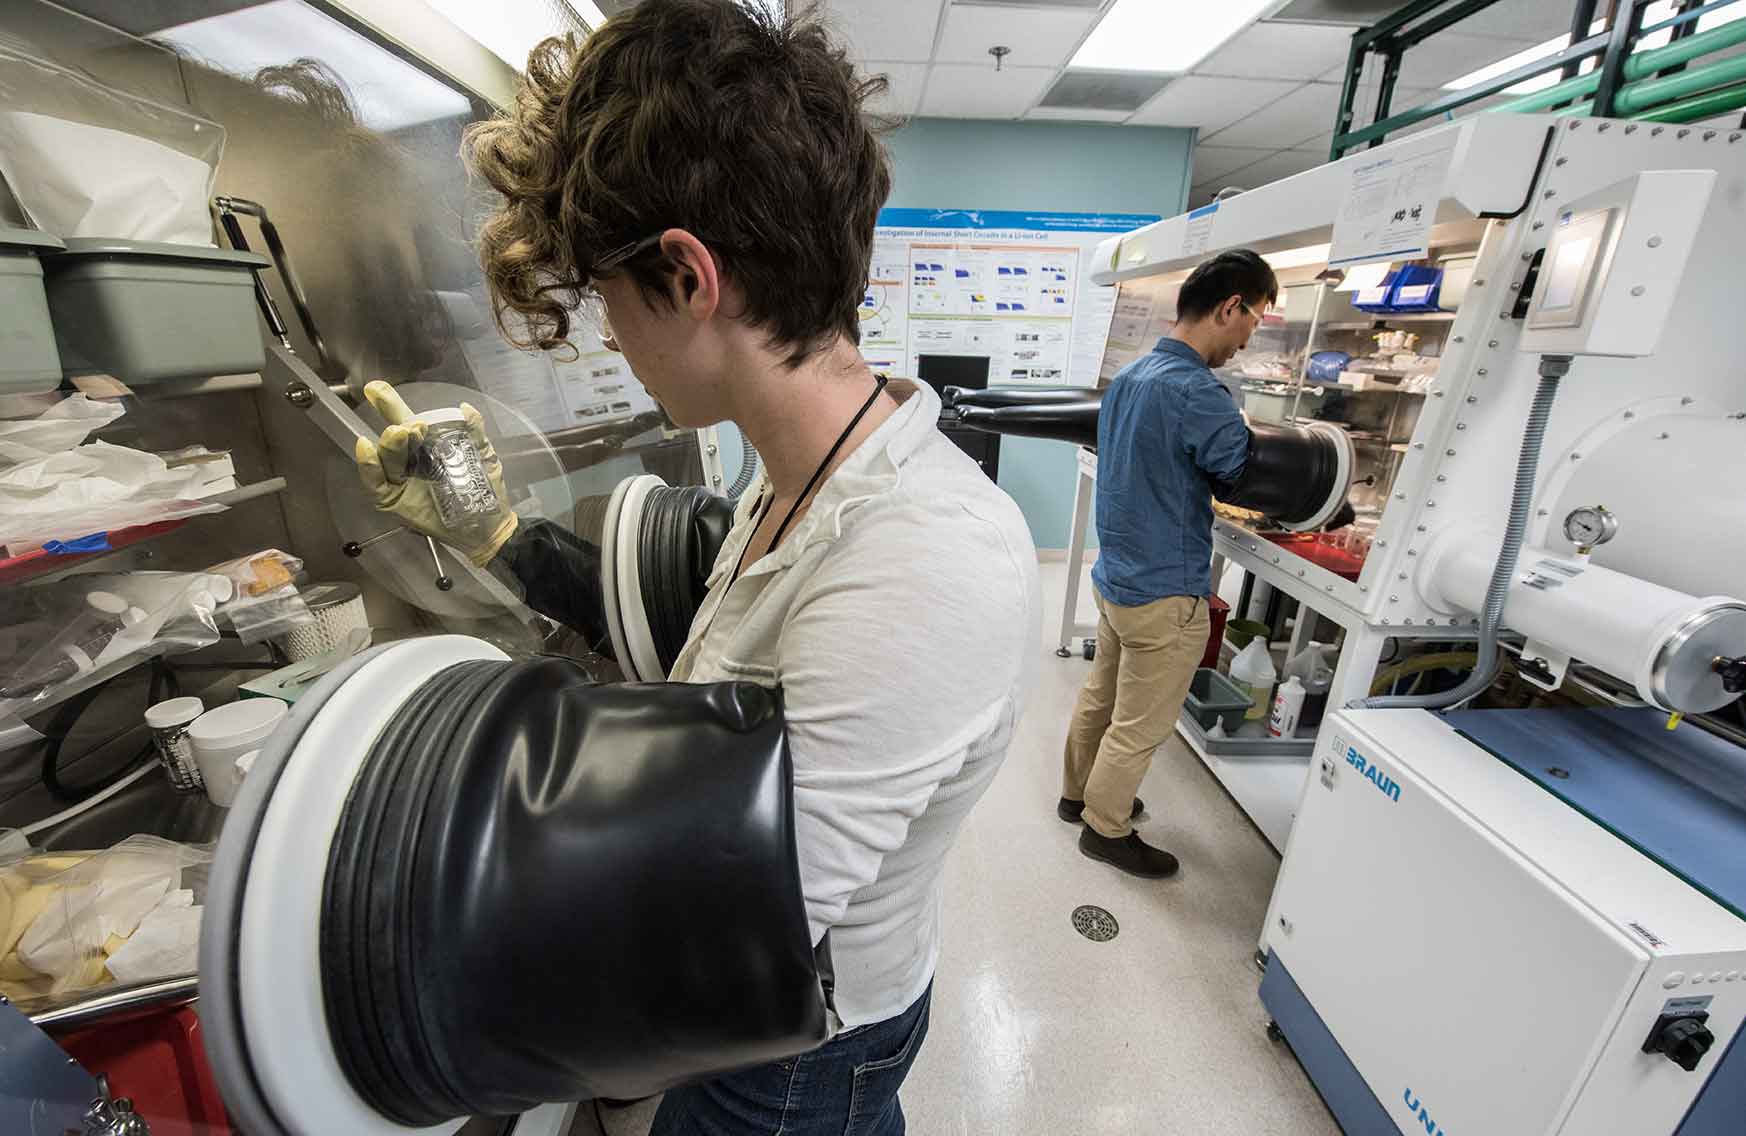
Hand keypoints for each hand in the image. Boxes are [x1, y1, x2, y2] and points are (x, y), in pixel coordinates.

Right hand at [355, 381, 518, 565]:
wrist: (488, 526)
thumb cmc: (484, 491)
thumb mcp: (483, 457)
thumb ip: (474, 432)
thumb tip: (466, 408)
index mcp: (427, 446)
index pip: (405, 422)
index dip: (389, 405)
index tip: (375, 389)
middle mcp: (409, 460)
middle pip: (393, 439)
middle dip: (398, 428)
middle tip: (412, 427)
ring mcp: (400, 480)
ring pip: (385, 458)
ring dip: (389, 444)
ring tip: (399, 434)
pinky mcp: (393, 500)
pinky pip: (375, 482)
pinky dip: (368, 466)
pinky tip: (366, 449)